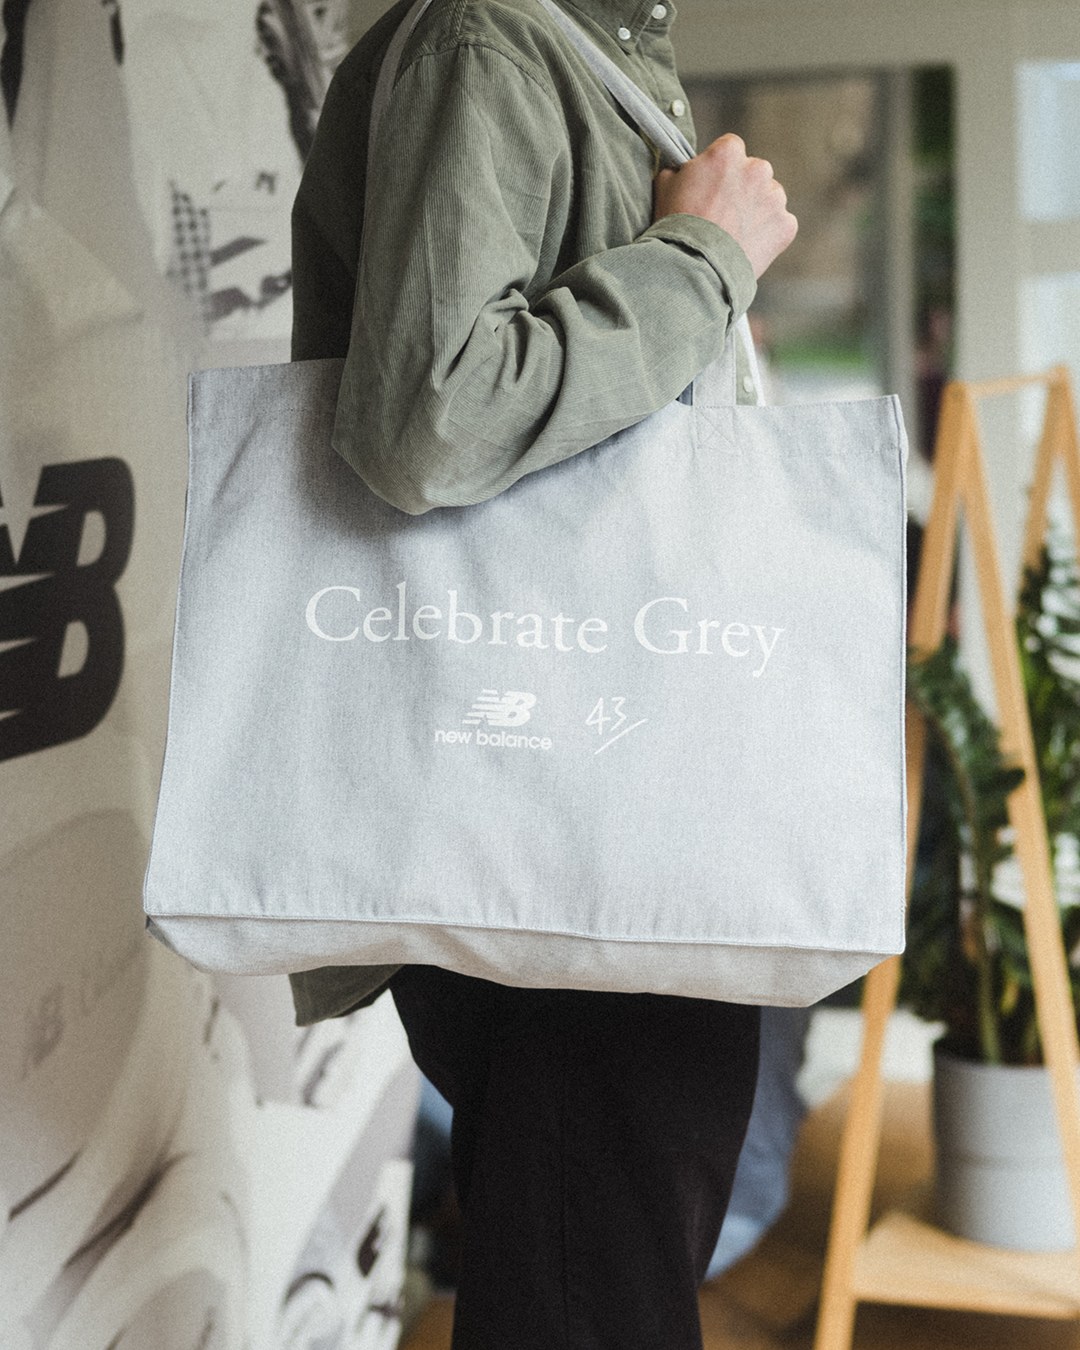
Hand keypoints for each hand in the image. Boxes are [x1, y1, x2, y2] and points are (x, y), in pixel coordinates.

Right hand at [653, 134, 797, 278]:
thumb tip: (685, 169)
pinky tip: (747, 247)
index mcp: (728, 152)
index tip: (712, 187)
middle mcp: (758, 168)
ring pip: (770, 198)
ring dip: (757, 210)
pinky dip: (768, 235)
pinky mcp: (786, 225)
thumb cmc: (676, 227)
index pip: (730, 149)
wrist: (694, 269)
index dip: (720, 170)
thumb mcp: (666, 186)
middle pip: (754, 172)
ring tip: (734, 234)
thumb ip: (681, 169)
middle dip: (742, 188)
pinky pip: (780, 225)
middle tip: (722, 214)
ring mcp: (775, 197)